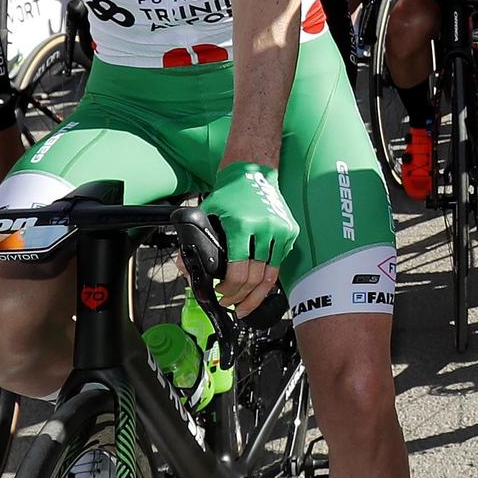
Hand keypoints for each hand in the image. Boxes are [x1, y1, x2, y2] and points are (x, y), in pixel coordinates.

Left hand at [200, 163, 297, 315]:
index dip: (229, 290)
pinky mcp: (290, 231)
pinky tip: (257, 285)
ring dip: (257, 294)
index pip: (238, 271)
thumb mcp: (207, 214)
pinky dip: (268, 277)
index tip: (221, 294)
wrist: (254, 172)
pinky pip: (279, 262)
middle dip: (241, 297)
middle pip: (256, 278)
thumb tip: (186, 268)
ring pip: (272, 275)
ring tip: (246, 305)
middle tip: (231, 304)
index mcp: (242, 225)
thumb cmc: (230, 193)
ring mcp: (281, 230)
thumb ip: (194, 241)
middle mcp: (266, 228)